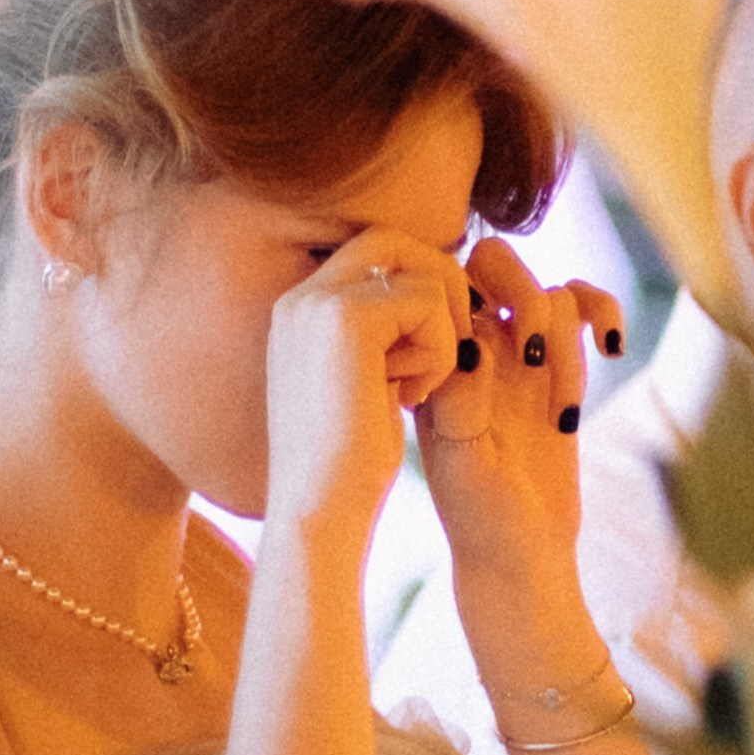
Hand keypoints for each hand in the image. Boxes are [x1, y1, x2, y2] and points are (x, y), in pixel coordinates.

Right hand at [261, 233, 468, 545]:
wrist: (320, 513)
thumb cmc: (349, 468)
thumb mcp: (368, 385)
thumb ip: (387, 336)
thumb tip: (439, 294)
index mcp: (300, 311)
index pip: (374, 251)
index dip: (421, 285)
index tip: (439, 342)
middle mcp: (301, 296)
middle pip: (395, 241)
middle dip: (440, 286)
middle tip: (453, 349)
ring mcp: (317, 301)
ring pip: (419, 272)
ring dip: (442, 329)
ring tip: (419, 388)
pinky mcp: (346, 317)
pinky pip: (427, 302)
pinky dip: (439, 350)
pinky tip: (411, 398)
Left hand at [414, 236, 624, 594]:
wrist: (520, 553)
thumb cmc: (480, 518)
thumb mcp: (462, 469)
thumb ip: (460, 406)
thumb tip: (476, 345)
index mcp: (433, 359)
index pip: (447, 284)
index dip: (475, 313)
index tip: (487, 375)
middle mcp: (472, 345)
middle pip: (495, 262)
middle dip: (526, 296)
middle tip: (535, 354)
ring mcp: (519, 353)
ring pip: (550, 289)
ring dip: (568, 344)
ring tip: (564, 409)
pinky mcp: (561, 365)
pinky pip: (584, 307)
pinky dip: (604, 313)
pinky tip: (613, 348)